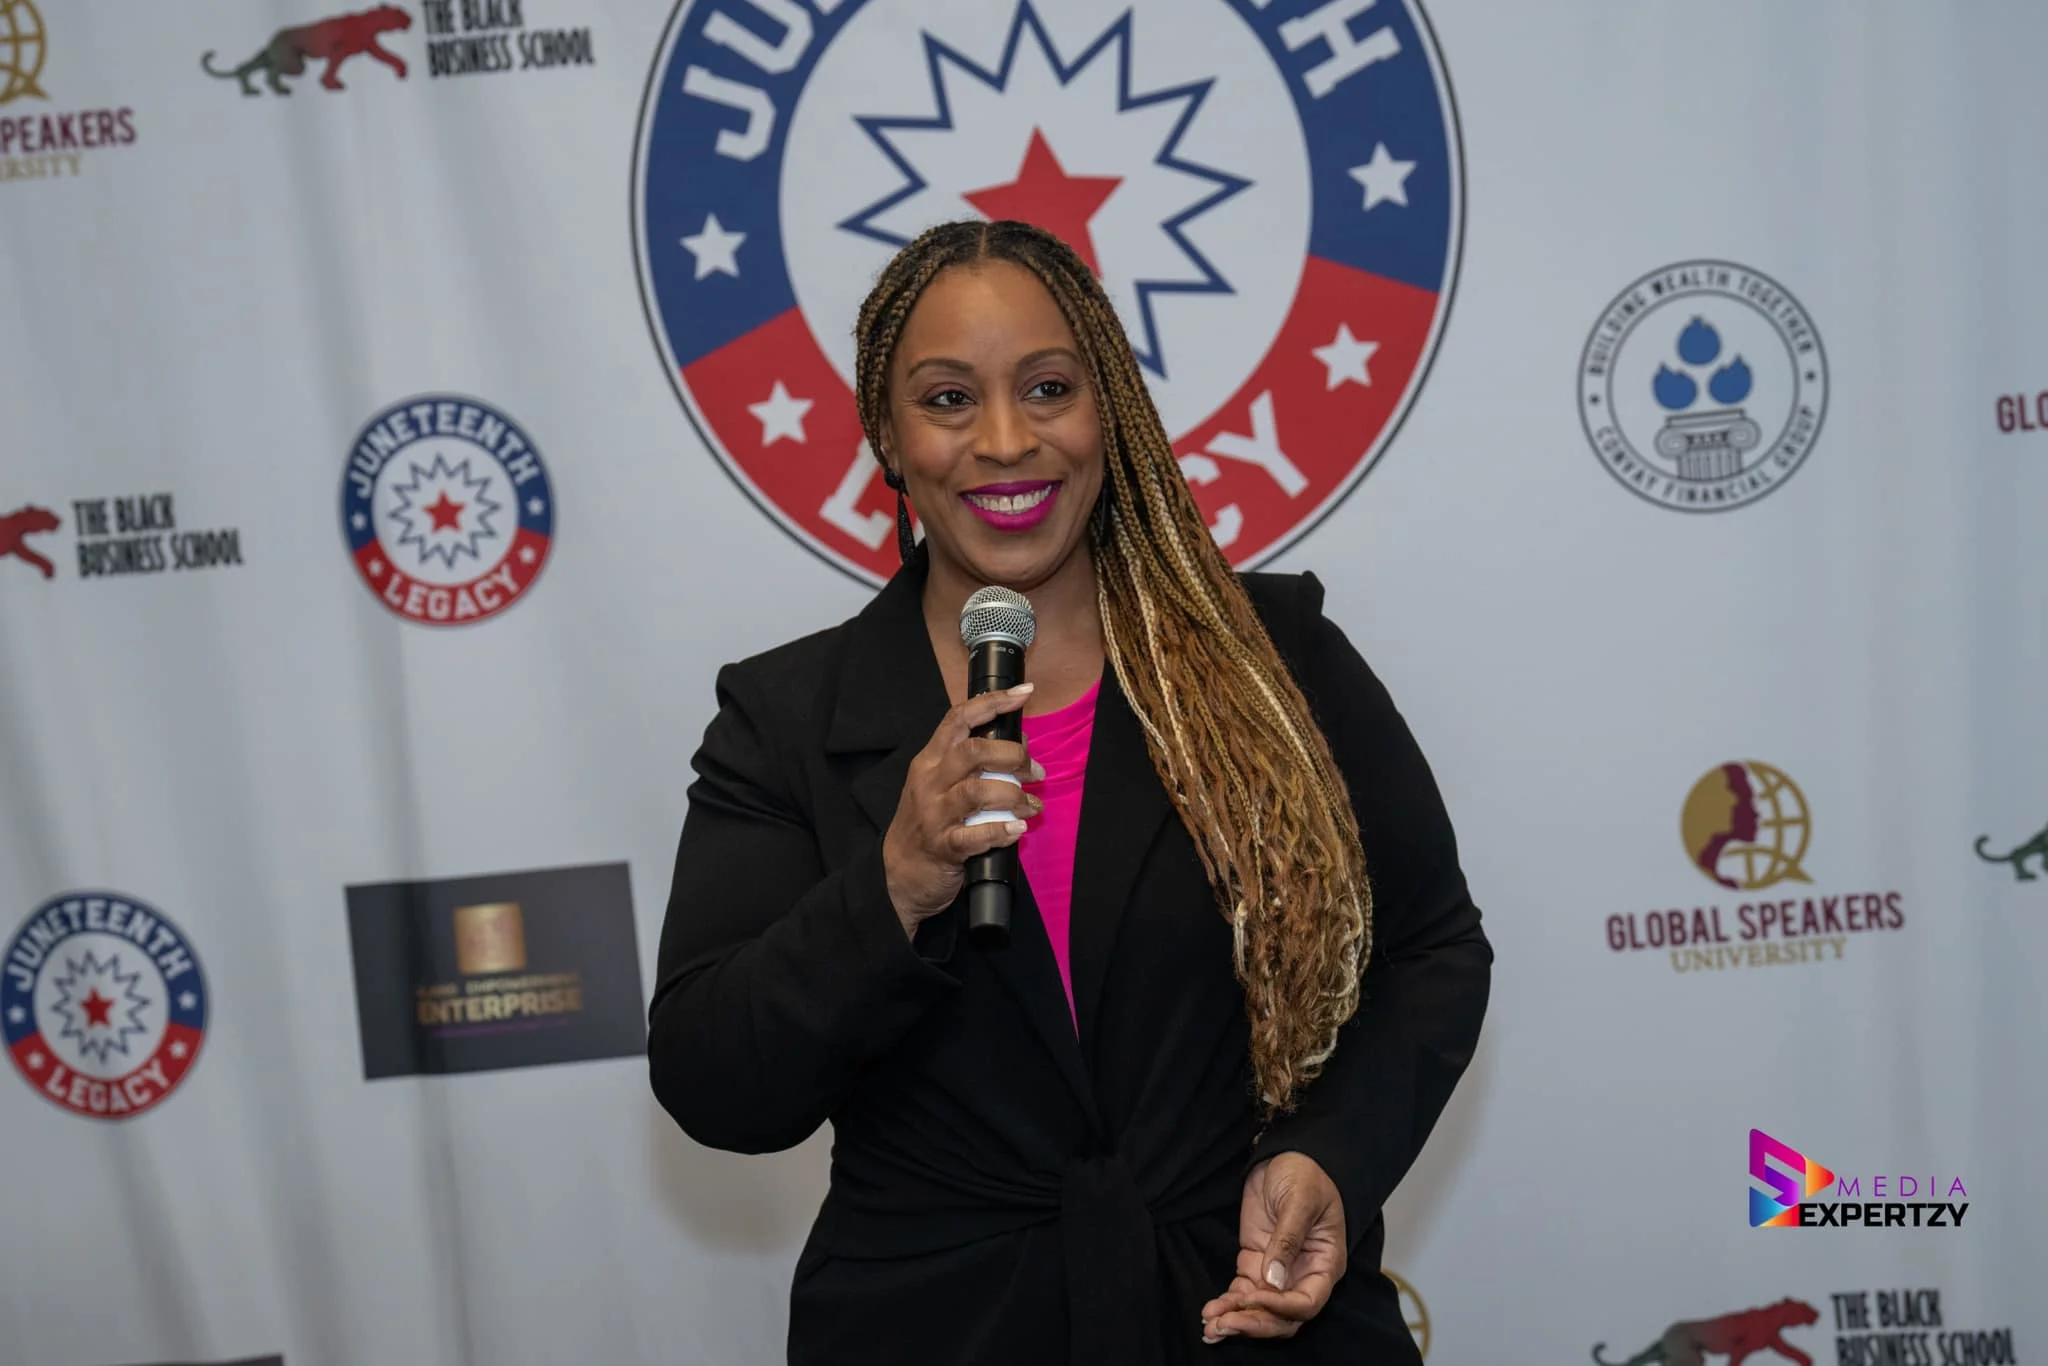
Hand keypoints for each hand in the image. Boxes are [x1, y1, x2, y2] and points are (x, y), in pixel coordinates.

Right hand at [882, 682, 1044, 936]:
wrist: (898, 874)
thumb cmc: (926, 825)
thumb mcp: (942, 786)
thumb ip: (975, 764)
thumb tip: (1019, 743)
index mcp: (930, 760)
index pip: (959, 719)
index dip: (992, 702)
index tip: (1023, 693)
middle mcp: (929, 781)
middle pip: (974, 752)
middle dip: (1014, 756)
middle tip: (1035, 771)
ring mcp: (934, 814)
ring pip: (978, 791)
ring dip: (1015, 796)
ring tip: (1031, 805)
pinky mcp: (943, 847)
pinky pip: (976, 835)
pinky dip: (1002, 830)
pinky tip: (1017, 830)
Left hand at [1200, 1152, 1346, 1343]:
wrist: (1285, 1156)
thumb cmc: (1304, 1174)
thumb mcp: (1299, 1201)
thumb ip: (1287, 1240)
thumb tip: (1274, 1280)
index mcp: (1324, 1263)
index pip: (1307, 1302)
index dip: (1281, 1308)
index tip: (1254, 1297)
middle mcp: (1303, 1276)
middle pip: (1282, 1317)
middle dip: (1254, 1324)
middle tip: (1224, 1324)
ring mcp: (1277, 1272)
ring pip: (1260, 1311)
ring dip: (1236, 1321)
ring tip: (1210, 1325)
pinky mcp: (1255, 1264)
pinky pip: (1243, 1294)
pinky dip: (1228, 1305)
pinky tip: (1210, 1313)